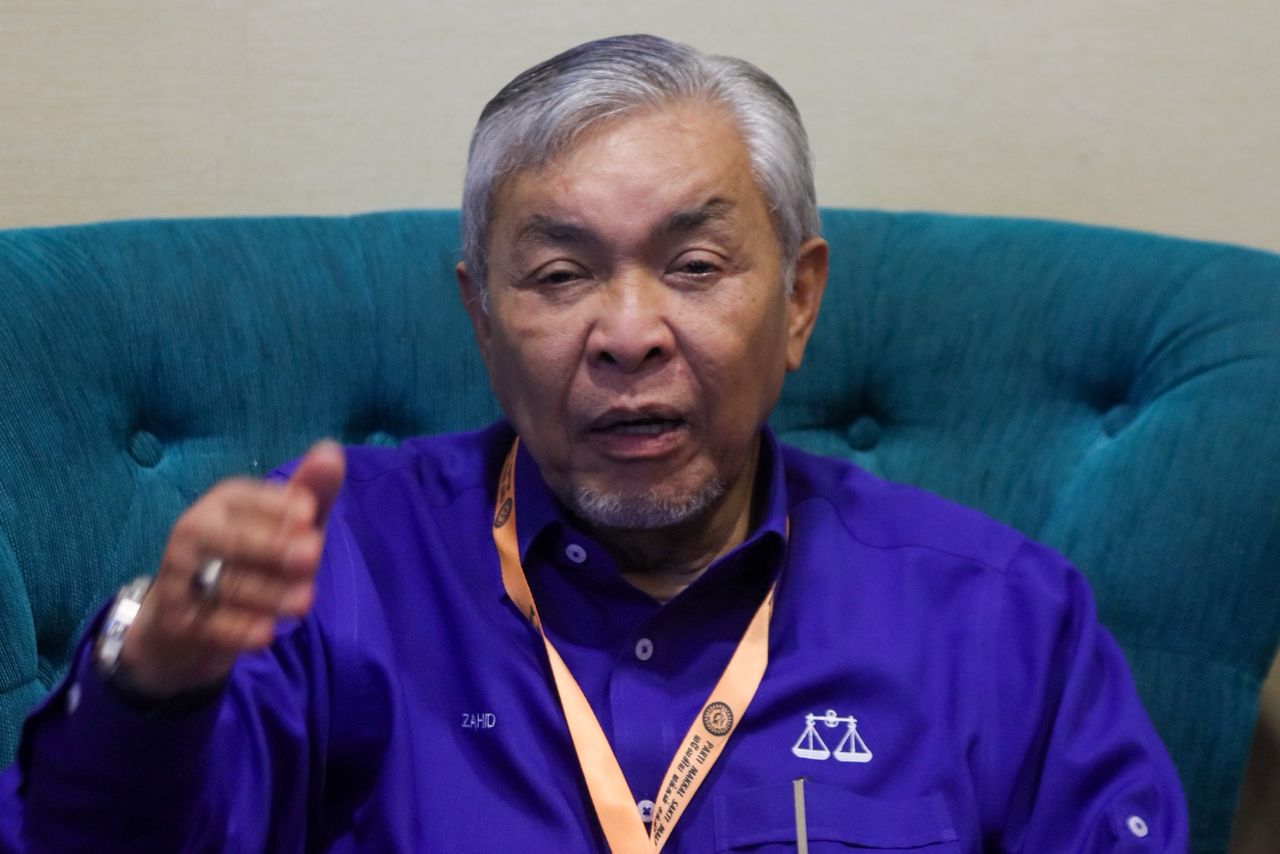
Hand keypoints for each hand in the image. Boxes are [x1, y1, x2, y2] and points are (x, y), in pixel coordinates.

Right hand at [117, 440, 345, 699]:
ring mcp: (179, 575)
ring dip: (268, 594)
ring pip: (226, 584)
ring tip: (305, 602)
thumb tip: (330, 450)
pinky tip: (266, 635)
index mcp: (225, 502)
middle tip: (312, 556)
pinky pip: (209, 624)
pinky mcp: (176, 619)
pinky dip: (237, 630)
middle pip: (235, 541)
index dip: (278, 508)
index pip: (248, 500)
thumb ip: (310, 492)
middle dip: (273, 547)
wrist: (184, 619)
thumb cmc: (249, 558)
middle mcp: (195, 531)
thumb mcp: (283, 524)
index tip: (309, 514)